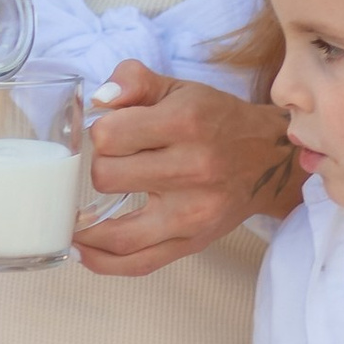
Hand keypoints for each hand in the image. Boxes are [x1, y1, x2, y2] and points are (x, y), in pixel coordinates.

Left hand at [71, 60, 304, 277]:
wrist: (268, 159)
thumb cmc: (215, 120)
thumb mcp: (178, 87)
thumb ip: (133, 80)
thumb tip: (99, 99)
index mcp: (185, 122)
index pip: (108, 136)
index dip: (99, 133)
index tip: (110, 135)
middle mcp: (192, 169)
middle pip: (106, 178)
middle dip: (99, 168)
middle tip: (112, 164)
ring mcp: (193, 213)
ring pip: (117, 232)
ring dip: (88, 225)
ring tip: (74, 217)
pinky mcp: (193, 243)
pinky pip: (139, 264)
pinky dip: (103, 262)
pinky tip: (82, 250)